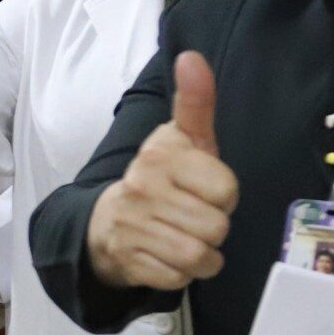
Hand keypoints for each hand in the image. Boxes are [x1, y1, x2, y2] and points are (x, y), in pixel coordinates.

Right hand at [85, 52, 238, 290]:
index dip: (223, 195)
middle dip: (214, 228)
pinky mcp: (128, 261)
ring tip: (185, 239)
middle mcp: (142, 187)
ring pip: (200, 256)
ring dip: (203, 255)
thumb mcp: (184, 140)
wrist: (107, 222)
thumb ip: (195, 102)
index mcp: (161, 155)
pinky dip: (181, 274)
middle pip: (217, 227)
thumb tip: (192, 56)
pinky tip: (167, 257)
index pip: (226, 190)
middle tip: (192, 217)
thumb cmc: (162, 179)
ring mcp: (132, 226)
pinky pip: (179, 278)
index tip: (203, 189)